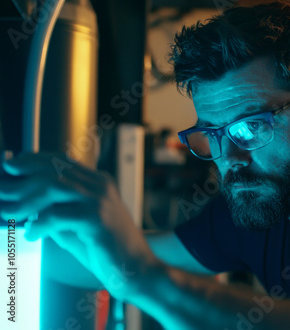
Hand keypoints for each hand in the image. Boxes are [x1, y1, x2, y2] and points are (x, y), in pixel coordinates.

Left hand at [0, 152, 158, 300]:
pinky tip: (32, 234)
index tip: (10, 166)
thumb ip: (56, 211)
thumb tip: (25, 204)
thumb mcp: (76, 224)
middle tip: (2, 191)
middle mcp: (100, 185)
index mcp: (98, 182)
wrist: (136, 268)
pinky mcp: (98, 219)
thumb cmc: (105, 249)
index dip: (32, 160)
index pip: (60, 160)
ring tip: (10, 213)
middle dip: (22, 178)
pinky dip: (38, 224)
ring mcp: (101, 200)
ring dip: (25, 200)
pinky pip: (57, 214)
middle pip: (53, 169)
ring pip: (54, 186)